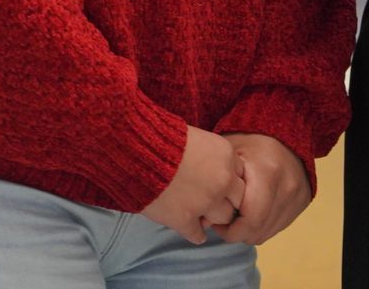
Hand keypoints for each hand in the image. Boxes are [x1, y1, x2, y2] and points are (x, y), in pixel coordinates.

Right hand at [140, 125, 244, 244]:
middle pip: (238, 200)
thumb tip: (206, 167)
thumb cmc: (154, 134)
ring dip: (210, 216)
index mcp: (225, 155)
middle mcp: (222, 180)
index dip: (225, 179)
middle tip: (207, 197)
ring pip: (222, 219)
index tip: (212, 179)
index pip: (239, 176)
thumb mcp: (190, 135)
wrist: (129, 146)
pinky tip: (186, 225)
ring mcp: (205, 202)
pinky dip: (193, 231)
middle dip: (224, 199)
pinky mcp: (184, 219)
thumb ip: (206, 154)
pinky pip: (198, 234)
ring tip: (197, 212)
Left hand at [210, 133, 311, 244]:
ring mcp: (297, 197)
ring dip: (249, 233)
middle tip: (220, 226)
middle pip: (259, 229)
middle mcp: (286, 187)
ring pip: (269, 232)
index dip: (230, 229)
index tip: (213, 223)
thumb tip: (204, 219)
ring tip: (232, 220)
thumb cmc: (246, 142)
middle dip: (237, 234)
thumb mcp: (227, 154)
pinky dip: (261, 227)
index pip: (251, 218)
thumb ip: (216, 183)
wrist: (281, 135)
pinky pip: (278, 227)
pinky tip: (247, 216)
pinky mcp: (302, 203)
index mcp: (266, 172)